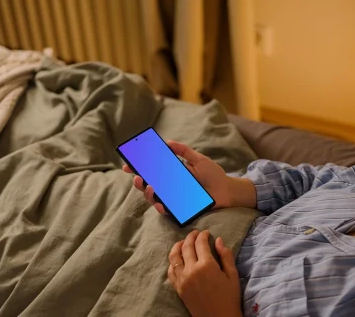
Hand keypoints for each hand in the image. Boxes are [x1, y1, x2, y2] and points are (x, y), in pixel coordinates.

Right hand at [122, 140, 255, 214]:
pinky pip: (167, 211)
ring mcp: (173, 199)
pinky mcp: (180, 210)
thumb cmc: (213, 174)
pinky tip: (161, 204)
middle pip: (147, 186)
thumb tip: (167, 142)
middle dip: (138, 182)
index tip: (128, 165)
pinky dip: (161, 207)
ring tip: (151, 187)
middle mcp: (169, 187)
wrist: (227, 190)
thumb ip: (183, 151)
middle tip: (137, 177)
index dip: (137, 169)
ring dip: (148, 194)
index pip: (150, 171)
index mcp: (171, 174)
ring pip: (153, 199)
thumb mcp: (198, 159)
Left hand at [168, 230, 241, 316]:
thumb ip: (225, 255)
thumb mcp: (232, 275)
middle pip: (186, 247)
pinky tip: (177, 259)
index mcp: (207, 265)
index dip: (203, 235)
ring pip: (174, 256)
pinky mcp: (178, 287)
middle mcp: (191, 269)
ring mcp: (182, 279)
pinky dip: (173, 261)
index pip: (200, 243)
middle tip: (195, 233)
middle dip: (190, 237)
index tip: (206, 233)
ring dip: (178, 246)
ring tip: (183, 242)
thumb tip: (218, 240)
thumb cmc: (229, 297)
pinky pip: (171, 270)